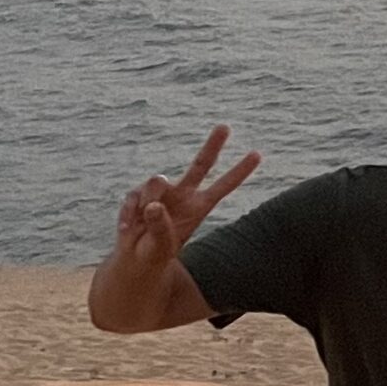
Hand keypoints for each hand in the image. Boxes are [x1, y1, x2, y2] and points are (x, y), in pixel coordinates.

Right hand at [114, 125, 260, 275]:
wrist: (134, 259)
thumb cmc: (155, 252)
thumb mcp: (161, 246)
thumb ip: (160, 226)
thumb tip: (154, 205)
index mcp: (199, 207)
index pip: (223, 187)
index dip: (239, 171)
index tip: (257, 154)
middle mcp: (184, 195)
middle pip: (201, 164)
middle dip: (213, 145)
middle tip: (226, 126)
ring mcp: (162, 192)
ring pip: (157, 181)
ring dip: (148, 200)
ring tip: (142, 222)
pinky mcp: (140, 194)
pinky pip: (134, 195)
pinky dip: (129, 212)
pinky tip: (128, 227)